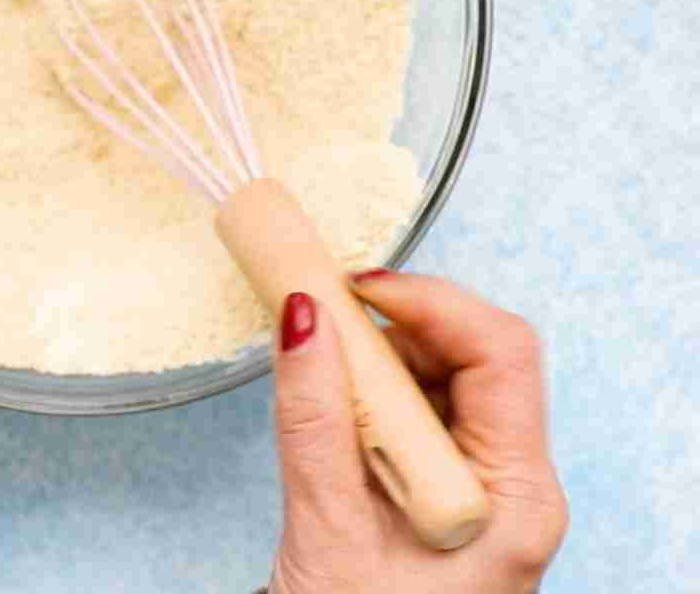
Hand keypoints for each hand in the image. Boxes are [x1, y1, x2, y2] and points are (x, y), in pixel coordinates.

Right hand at [268, 273, 567, 591]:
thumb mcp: (328, 531)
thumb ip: (313, 419)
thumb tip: (303, 312)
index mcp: (516, 499)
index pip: (502, 353)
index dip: (433, 303)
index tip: (357, 288)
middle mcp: (514, 486)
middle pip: (475, 354)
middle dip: (397, 325)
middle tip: (324, 316)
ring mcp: (486, 489)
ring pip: (445, 375)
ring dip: (381, 358)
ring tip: (321, 369)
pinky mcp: (450, 491)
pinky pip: (423, 410)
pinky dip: (376, 391)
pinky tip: (335, 406)